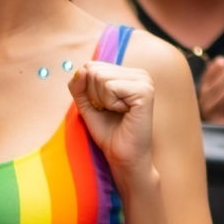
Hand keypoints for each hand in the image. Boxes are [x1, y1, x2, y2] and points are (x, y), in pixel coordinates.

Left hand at [67, 58, 155, 179]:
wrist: (123, 157)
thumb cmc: (108, 133)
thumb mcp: (87, 104)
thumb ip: (79, 86)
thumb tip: (81, 69)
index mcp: (128, 74)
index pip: (92, 66)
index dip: (88, 90)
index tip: (103, 107)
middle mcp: (139, 73)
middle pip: (94, 69)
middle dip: (94, 95)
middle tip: (110, 112)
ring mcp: (144, 81)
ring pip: (100, 77)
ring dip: (102, 100)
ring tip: (117, 112)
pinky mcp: (144, 91)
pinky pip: (110, 87)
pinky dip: (110, 104)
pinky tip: (124, 113)